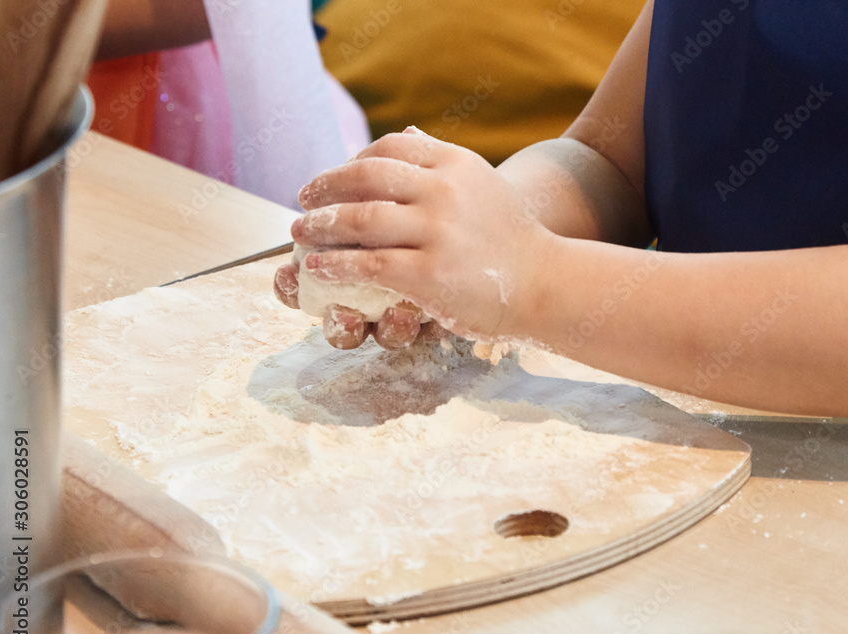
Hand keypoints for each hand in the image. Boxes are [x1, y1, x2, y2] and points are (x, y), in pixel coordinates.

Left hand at [277, 127, 551, 347]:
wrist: (545, 284)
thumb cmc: (509, 237)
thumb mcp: (481, 184)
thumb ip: (440, 160)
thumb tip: (407, 134)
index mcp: (455, 163)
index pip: (390, 148)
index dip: (353, 160)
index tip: (335, 177)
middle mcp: (445, 190)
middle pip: (366, 176)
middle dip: (326, 186)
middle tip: (303, 199)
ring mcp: (438, 231)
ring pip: (360, 219)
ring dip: (320, 225)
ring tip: (301, 232)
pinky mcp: (430, 273)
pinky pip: (368, 264)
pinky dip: (334, 263)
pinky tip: (317, 267)